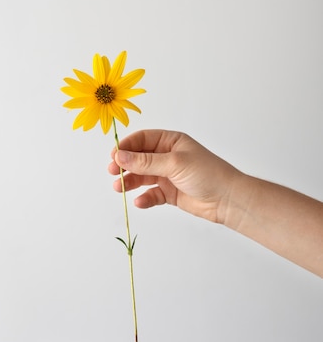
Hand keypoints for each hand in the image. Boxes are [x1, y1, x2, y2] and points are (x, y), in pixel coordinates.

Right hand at [109, 129, 240, 223]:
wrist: (228, 200)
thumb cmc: (207, 174)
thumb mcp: (174, 163)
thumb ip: (145, 161)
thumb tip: (120, 156)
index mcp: (171, 141)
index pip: (142, 139)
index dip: (126, 147)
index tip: (113, 156)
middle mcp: (168, 156)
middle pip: (139, 158)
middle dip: (125, 165)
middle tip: (113, 173)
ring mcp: (169, 175)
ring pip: (142, 176)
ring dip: (130, 182)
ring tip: (119, 188)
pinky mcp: (170, 193)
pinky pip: (151, 194)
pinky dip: (144, 197)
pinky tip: (140, 201)